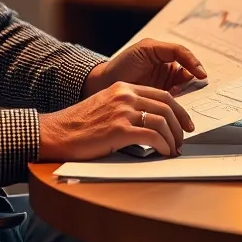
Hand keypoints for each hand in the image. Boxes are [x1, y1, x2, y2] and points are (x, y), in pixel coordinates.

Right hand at [38, 82, 194, 159]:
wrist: (56, 132)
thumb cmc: (79, 125)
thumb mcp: (106, 106)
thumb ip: (126, 108)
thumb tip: (150, 122)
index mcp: (123, 88)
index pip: (162, 95)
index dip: (179, 110)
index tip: (185, 123)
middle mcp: (125, 96)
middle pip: (167, 106)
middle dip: (180, 125)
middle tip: (183, 139)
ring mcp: (122, 112)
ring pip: (162, 121)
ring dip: (172, 139)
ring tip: (172, 150)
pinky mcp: (119, 130)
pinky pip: (152, 136)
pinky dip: (162, 146)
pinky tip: (163, 153)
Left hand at [82, 37, 206, 96]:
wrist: (104, 84)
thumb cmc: (123, 63)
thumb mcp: (147, 49)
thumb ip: (171, 51)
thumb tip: (191, 64)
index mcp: (165, 54)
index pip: (185, 56)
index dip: (194, 64)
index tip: (200, 74)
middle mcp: (168, 69)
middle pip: (189, 74)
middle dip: (196, 80)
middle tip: (203, 88)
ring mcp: (165, 85)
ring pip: (184, 89)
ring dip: (190, 94)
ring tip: (193, 97)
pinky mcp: (160, 99)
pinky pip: (175, 101)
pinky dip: (180, 105)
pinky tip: (180, 108)